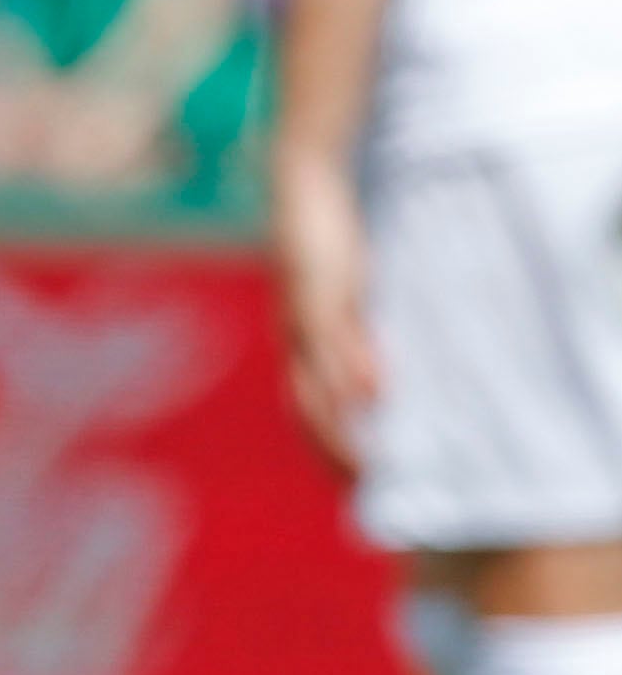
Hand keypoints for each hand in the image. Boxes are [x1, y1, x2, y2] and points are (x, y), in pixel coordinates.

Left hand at [269, 143, 380, 475]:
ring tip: (371, 462)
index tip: (352, 487)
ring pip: (319, 378)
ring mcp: (304, 313)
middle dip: (330, 450)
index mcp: (297, 341)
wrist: (301, 184)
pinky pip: (334, 334)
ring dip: (343, 423)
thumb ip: (357, 333)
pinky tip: (376, 393)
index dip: (324, 449)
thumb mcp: (344, 294)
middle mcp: (293, 335)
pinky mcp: (319, 285)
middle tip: (360, 491)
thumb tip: (381, 380)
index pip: (305, 410)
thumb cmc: (326, 242)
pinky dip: (353, 366)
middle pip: (305, 407)